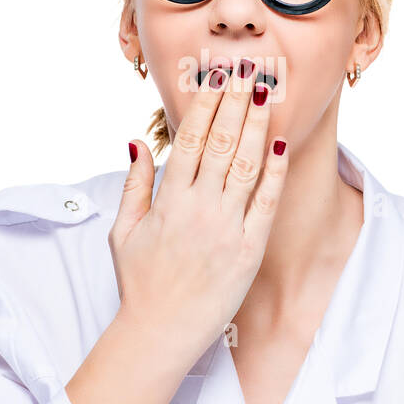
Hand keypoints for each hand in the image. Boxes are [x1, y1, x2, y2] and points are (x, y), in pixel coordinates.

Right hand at [108, 60, 288, 369]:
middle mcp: (198, 209)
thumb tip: (137, 141)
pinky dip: (274, 172)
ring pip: (245, 165)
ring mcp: (226, 229)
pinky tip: (280, 143)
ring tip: (266, 93)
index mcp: (168, 201)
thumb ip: (134, 184)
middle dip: (235, 102)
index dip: (204, 105)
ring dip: (257, 125)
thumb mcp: (123, 231)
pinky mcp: (249, 251)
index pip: (190, 139)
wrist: (159, 333)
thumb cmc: (140, 283)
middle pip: (221, 142)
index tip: (214, 78)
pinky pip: (266, 203)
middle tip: (247, 69)